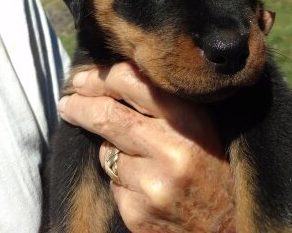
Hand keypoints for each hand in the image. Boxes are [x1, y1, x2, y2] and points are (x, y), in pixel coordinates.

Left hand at [58, 62, 235, 232]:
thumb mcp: (199, 128)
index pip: (131, 81)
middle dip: (79, 106)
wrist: (228, 229)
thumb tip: (110, 80)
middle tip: (66, 102)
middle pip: (107, 115)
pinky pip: (113, 183)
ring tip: (138, 159)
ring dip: (110, 149)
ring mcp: (152, 183)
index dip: (99, 77)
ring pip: (106, 151)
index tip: (81, 78)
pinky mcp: (137, 212)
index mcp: (188, 120)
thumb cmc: (212, 170)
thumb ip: (162, 105)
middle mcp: (170, 149)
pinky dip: (121, 180)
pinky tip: (145, 187)